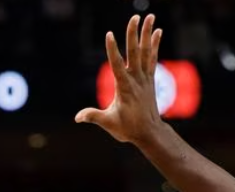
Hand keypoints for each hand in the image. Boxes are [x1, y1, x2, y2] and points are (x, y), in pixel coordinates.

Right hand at [75, 14, 163, 144]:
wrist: (149, 133)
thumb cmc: (128, 128)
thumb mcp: (108, 123)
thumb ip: (93, 117)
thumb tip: (77, 117)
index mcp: (124, 88)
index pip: (117, 65)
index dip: (113, 50)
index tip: (109, 34)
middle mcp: (136, 79)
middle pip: (135, 53)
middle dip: (134, 34)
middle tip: (135, 17)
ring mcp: (144, 78)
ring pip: (146, 52)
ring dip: (147, 33)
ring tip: (150, 16)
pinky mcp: (150, 79)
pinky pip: (152, 58)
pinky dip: (154, 45)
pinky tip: (157, 31)